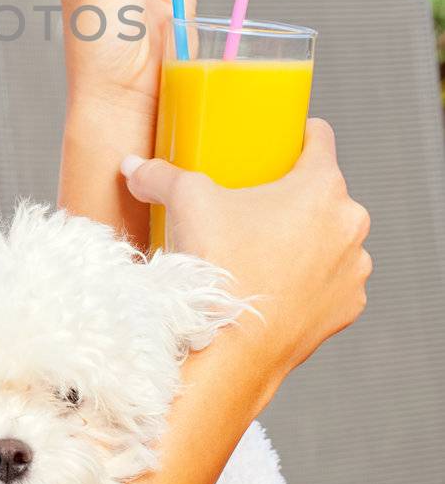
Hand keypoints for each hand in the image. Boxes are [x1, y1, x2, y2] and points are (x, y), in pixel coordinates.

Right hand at [120, 117, 371, 390]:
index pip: (320, 138)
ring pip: (331, 238)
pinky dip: (311, 278)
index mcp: (321, 187)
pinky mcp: (347, 307)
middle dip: (294, 194)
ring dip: (308, 237)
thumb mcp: (184, 203)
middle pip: (324, 192)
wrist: (233, 350)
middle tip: (254, 201)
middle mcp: (350, 224)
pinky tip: (277, 283)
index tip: (279, 141)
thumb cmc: (219, 266)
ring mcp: (353, 270)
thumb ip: (159, 175)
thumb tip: (132, 167)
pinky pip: (331, 280)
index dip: (298, 133)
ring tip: (264, 247)